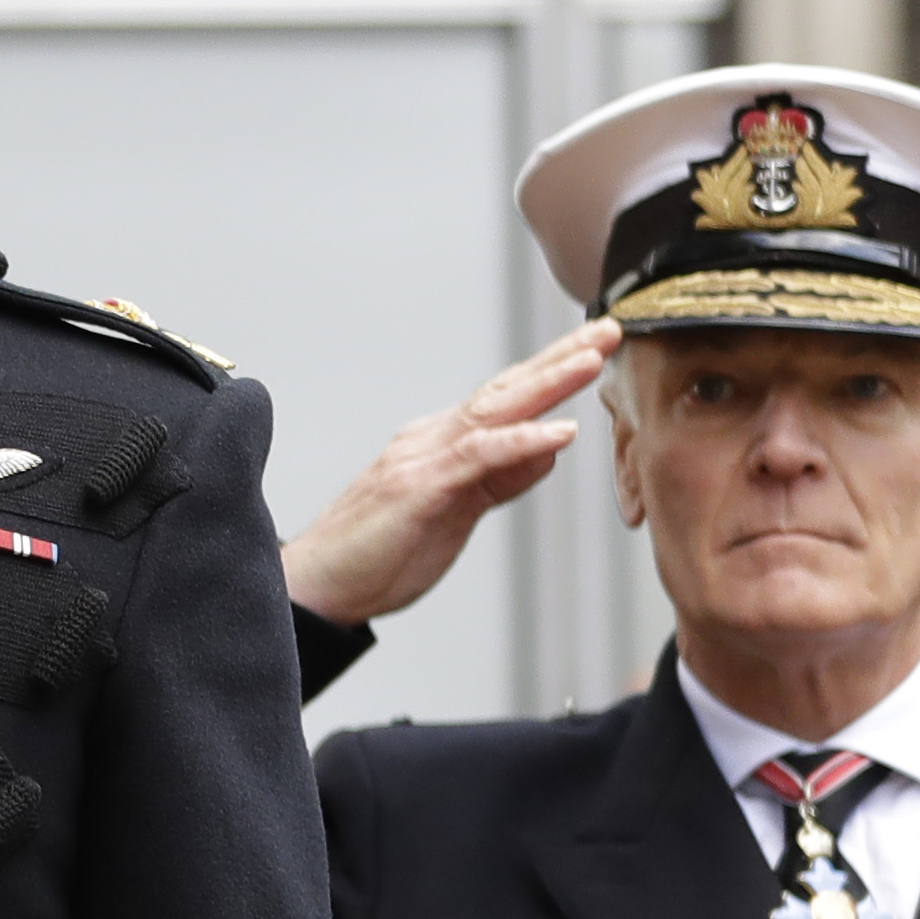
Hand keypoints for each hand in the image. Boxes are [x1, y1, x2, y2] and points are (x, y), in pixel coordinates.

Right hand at [281, 320, 619, 627]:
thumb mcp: (453, 516)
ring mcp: (422, 460)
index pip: (502, 400)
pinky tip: (559, 432)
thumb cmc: (372, 559)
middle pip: (504, 389)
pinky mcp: (418, 487)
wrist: (312, 588)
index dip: (549, 372)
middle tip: (607, 330)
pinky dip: (522, 441)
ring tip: (593, 359)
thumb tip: (546, 451)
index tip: (592, 349)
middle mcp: (430, 440)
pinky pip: (479, 456)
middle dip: (559, 358)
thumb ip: (499, 480)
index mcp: (438, 445)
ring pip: (494, 409)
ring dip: (548, 382)